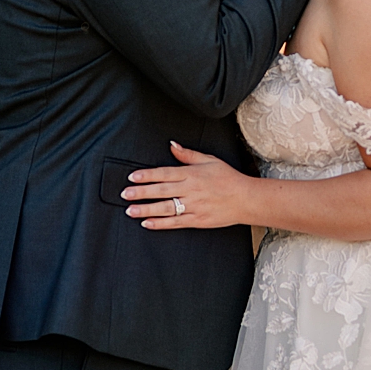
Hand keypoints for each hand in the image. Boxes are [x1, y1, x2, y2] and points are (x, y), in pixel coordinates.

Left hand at [123, 143, 251, 229]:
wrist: (245, 199)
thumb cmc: (228, 178)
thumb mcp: (209, 160)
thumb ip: (188, 155)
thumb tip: (172, 145)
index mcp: (192, 174)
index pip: (164, 174)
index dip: (147, 175)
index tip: (132, 177)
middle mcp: (191, 190)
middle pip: (162, 191)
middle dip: (141, 193)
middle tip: (125, 194)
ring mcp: (194, 206)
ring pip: (166, 208)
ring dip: (146, 210)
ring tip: (131, 210)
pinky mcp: (197, 220)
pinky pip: (176, 223)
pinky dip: (161, 224)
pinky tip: (147, 224)